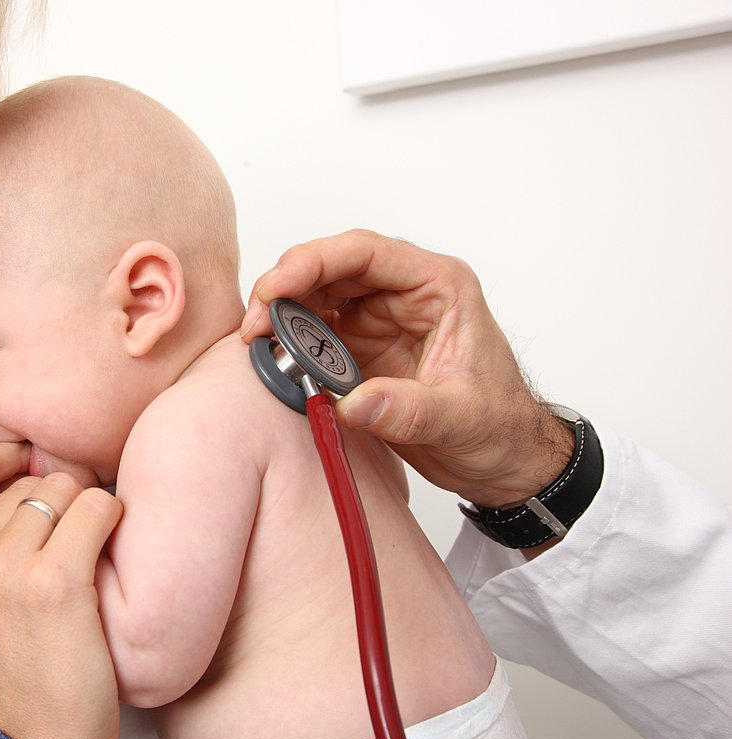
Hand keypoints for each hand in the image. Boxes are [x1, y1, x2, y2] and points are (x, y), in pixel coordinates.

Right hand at [0, 442, 121, 738]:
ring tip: (91, 557)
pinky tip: (113, 554)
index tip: (35, 466)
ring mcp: (4, 569)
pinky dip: (113, 521)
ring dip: (88, 513)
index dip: (9, 456)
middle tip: (75, 541)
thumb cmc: (12, 672)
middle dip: (59, 500)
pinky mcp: (55, 582)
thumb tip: (18, 473)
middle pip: (29, 480)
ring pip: (65, 489)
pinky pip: (97, 509)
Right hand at [241, 229, 571, 506]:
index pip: (367, 254)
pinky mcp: (359, 349)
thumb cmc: (501, 428)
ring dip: (281, 314)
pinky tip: (271, 358)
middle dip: (286, 287)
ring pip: (316, 296)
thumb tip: (353, 402)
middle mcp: (404, 294)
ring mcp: (378, 320)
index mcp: (438, 287)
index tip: (278, 286)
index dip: (316, 261)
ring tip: (255, 341)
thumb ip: (410, 409)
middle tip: (255, 322)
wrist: (505, 462)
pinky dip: (288, 342)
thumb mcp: (462, 419)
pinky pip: (313, 334)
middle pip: (331, 268)